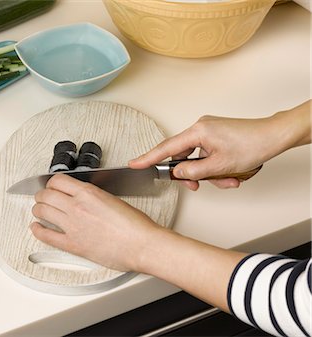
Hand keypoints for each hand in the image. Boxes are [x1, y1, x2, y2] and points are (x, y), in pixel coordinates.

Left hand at [30, 174, 246, 311]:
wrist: (142, 245)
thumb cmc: (135, 225)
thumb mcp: (112, 199)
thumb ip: (93, 196)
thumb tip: (82, 197)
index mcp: (88, 193)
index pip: (57, 180)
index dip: (51, 183)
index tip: (52, 186)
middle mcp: (77, 207)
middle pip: (46, 195)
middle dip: (42, 195)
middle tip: (43, 197)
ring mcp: (72, 226)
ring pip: (42, 211)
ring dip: (38, 209)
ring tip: (39, 210)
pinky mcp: (73, 244)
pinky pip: (46, 236)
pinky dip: (37, 230)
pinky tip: (36, 228)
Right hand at [130, 115, 273, 189]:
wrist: (274, 136)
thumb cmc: (252, 145)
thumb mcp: (219, 166)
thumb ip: (193, 172)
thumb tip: (176, 173)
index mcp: (198, 131)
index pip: (166, 147)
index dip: (148, 157)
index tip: (134, 164)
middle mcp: (201, 128)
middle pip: (182, 156)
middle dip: (192, 174)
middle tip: (196, 186)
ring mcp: (209, 131)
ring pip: (197, 158)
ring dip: (208, 173)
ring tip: (226, 179)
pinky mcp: (217, 135)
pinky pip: (207, 155)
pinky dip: (215, 167)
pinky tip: (229, 174)